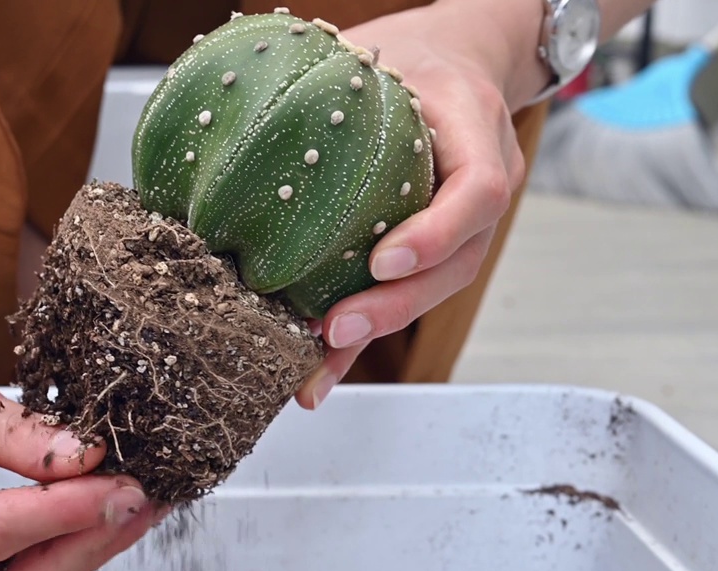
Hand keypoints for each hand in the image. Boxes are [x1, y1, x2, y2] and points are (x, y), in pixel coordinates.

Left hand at [295, 2, 527, 408]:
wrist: (458, 60)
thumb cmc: (412, 55)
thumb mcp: (383, 50)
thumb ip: (340, 79)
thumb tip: (239, 104)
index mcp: (477, 131)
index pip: (478, 191)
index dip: (434, 233)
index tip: (383, 259)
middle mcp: (478, 190)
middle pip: (456, 264)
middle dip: (395, 304)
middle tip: (337, 328)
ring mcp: (462, 228)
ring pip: (430, 292)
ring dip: (372, 331)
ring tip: (318, 362)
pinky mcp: (431, 252)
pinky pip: (401, 297)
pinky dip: (360, 340)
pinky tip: (317, 373)